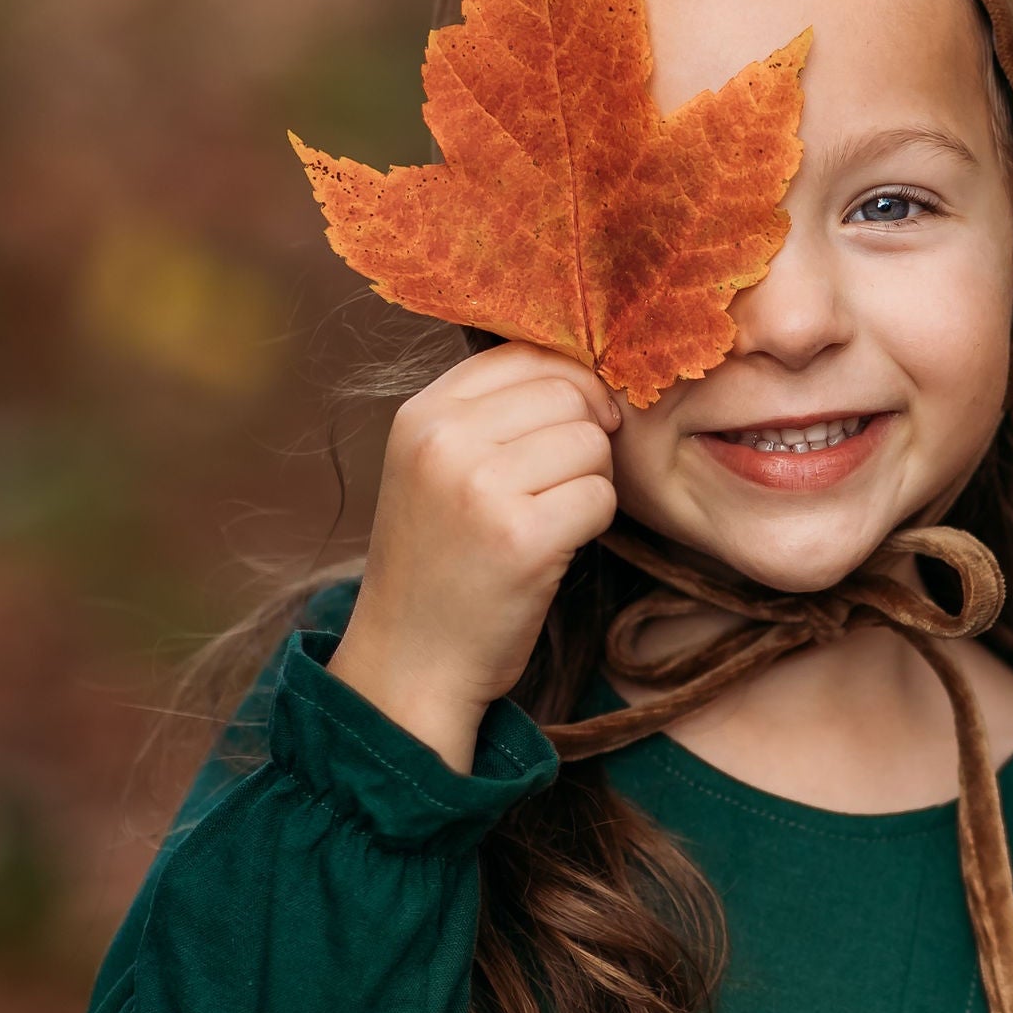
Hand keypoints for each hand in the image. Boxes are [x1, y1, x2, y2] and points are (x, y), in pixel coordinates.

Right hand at [327, 340, 620, 771]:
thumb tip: (588, 371)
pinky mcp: (522, 538)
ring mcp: (481, 487)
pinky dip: (594, 525)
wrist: (412, 661)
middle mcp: (445, 441)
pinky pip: (601, 497)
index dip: (569, 384)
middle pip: (569, 394)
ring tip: (551, 520)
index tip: (575, 424)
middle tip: (561, 487)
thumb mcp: (437, 470)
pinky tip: (557, 549)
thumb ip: (491, 414)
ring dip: (591, 483)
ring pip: (592, 444)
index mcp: (422, 414)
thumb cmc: (439, 564)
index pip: (526, 352)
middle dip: (586, 437)